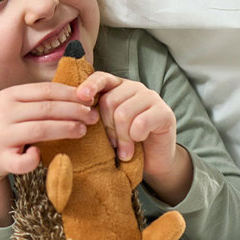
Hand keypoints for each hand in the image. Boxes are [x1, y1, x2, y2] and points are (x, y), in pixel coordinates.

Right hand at [0, 82, 98, 177]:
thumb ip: (37, 99)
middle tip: (92, 117)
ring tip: (82, 131)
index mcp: (7, 95)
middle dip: (74, 111)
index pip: (45, 91)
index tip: (89, 100)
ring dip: (66, 129)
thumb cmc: (3, 126)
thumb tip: (78, 93)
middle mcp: (2, 113)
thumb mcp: (13, 106)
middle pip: (46, 109)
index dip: (70, 94)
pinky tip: (42, 154)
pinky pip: (23, 161)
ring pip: (40, 130)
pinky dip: (35, 158)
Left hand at [76, 72, 191, 202]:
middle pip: (109, 101)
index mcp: (117, 87)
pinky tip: (138, 143)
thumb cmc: (125, 143)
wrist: (153, 162)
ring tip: (124, 150)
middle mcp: (134, 87)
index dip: (90, 86)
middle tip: (113, 143)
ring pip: (123, 113)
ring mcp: (151, 98)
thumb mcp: (107, 127)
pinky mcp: (165, 112)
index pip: (101, 78)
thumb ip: (95, 115)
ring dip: (121, 137)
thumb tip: (75, 109)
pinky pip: (141, 123)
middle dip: (107, 127)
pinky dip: (136, 138)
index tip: (81, 97)